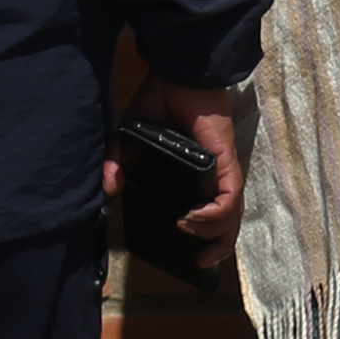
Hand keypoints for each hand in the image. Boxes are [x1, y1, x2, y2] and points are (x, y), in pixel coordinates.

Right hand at [116, 75, 246, 245]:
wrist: (177, 76)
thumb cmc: (160, 102)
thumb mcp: (129, 139)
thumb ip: (118, 163)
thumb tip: (108, 189)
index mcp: (195, 175)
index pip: (207, 212)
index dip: (201, 235)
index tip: (186, 250)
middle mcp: (213, 178)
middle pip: (226, 223)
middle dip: (216, 248)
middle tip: (199, 263)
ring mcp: (222, 172)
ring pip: (231, 217)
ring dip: (213, 234)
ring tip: (187, 231)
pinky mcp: (226, 164)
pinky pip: (229, 200)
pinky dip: (214, 215)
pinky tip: (193, 218)